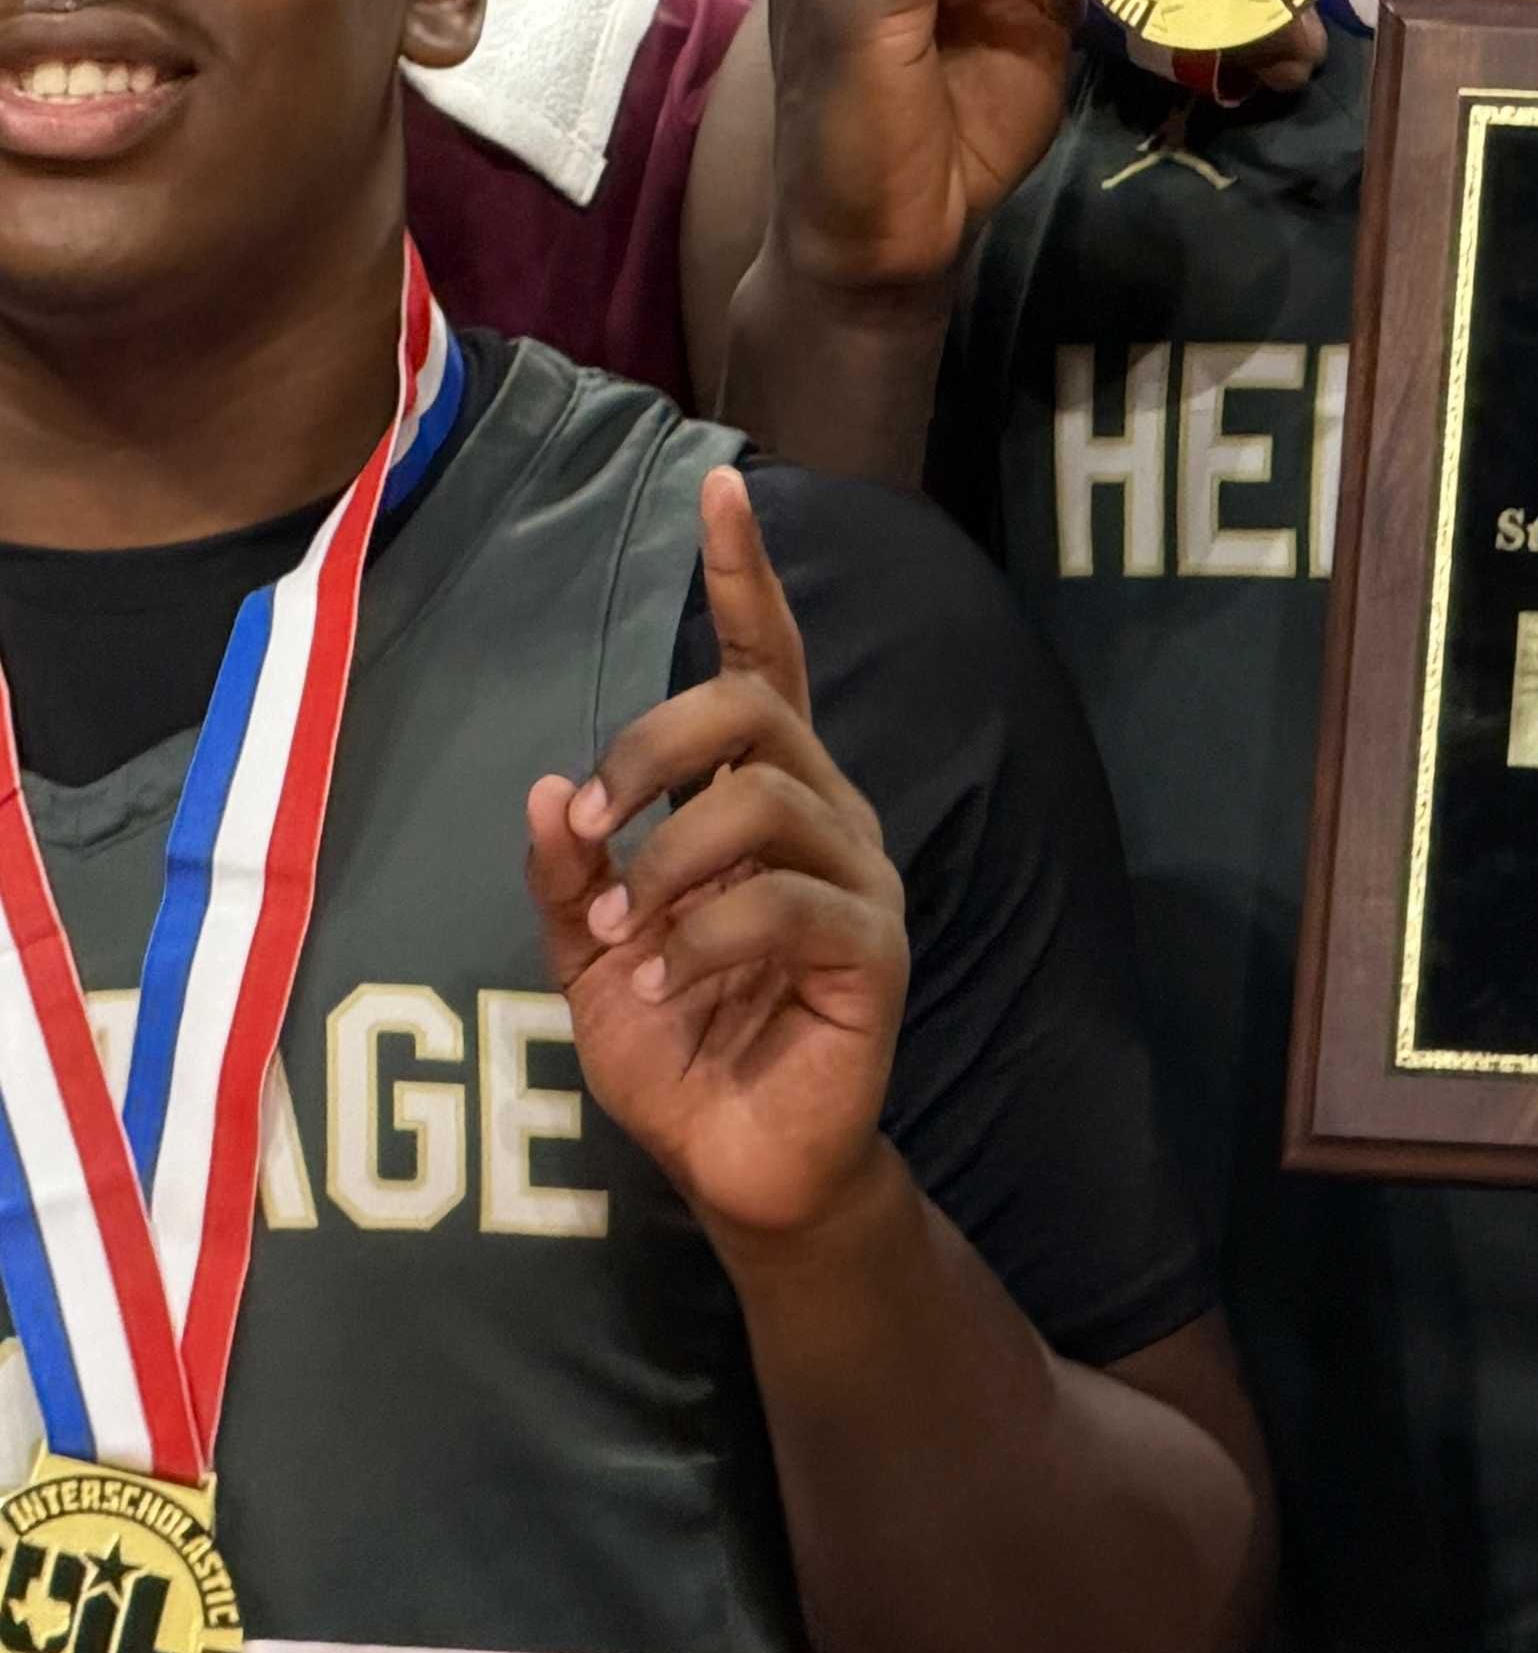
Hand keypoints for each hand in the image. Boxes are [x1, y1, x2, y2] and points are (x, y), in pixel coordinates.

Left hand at [525, 470, 910, 1246]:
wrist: (739, 1163)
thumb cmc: (676, 1047)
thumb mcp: (587, 953)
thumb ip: (568, 873)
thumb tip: (549, 790)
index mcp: (765, 799)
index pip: (769, 664)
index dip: (746, 579)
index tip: (722, 489)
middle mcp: (826, 817)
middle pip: (751, 711)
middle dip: (653, 744)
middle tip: (594, 820)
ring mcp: (859, 881)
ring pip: (766, 800)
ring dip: (669, 860)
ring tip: (626, 932)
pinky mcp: (873, 951)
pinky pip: (787, 903)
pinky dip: (706, 935)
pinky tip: (670, 980)